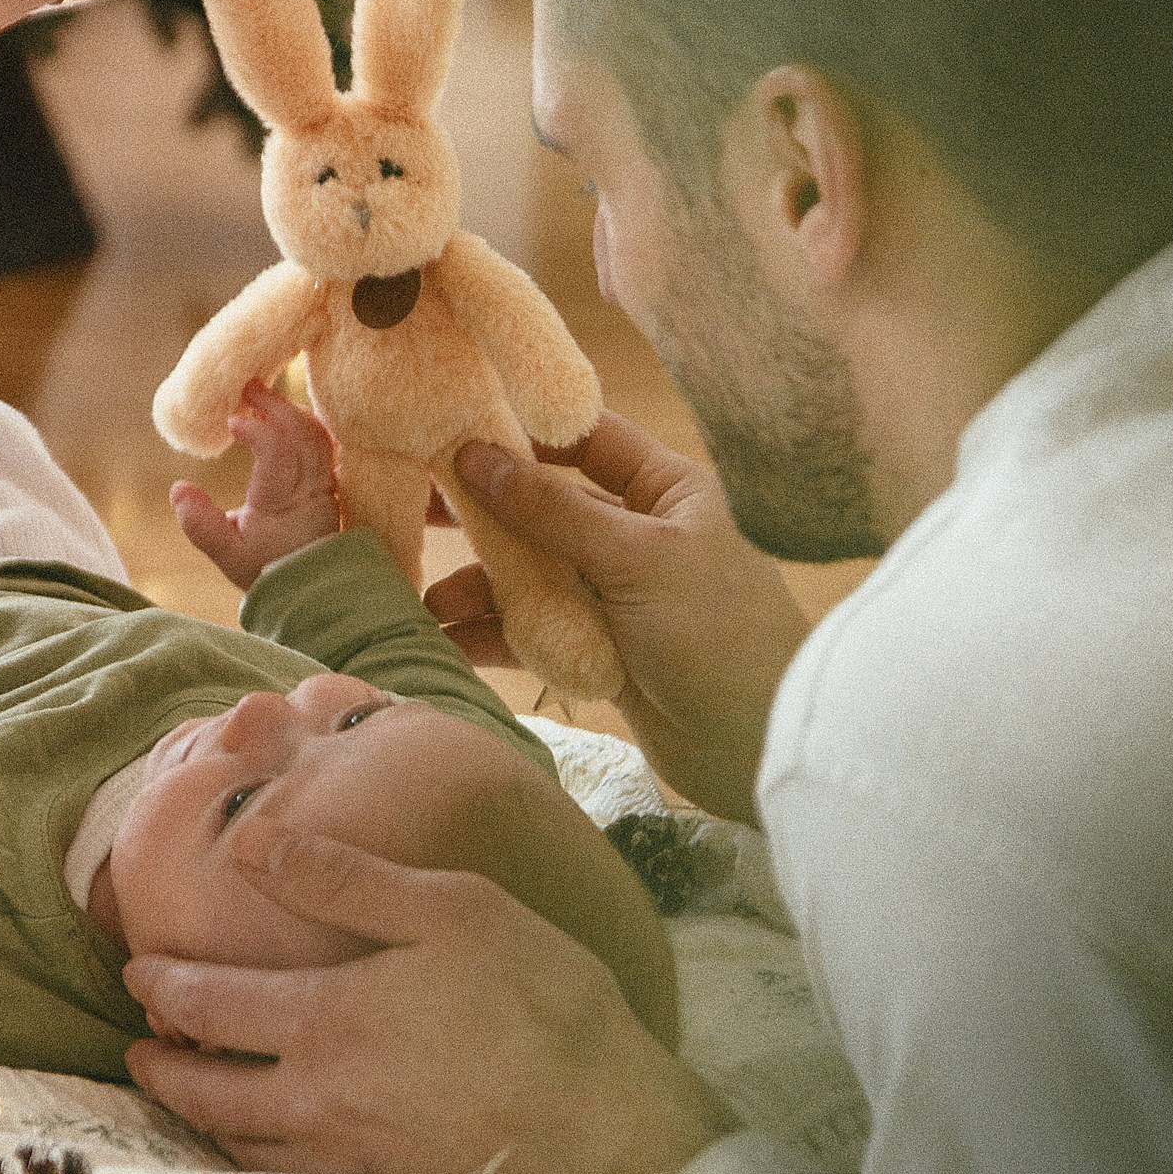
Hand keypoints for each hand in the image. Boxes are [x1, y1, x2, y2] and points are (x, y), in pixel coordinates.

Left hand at [125, 819, 733, 1173]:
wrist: (609, 1130)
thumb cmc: (540, 1002)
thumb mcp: (449, 908)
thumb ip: (345, 879)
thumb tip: (254, 844)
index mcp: (325, 1020)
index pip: (209, 1005)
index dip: (163, 988)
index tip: (135, 973)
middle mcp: (318, 1099)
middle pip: (206, 1089)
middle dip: (161, 1065)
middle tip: (136, 1048)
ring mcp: (348, 1158)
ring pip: (237, 1144)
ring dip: (194, 1117)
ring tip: (180, 1094)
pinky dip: (247, 1163)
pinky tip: (258, 1151)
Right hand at [170, 380, 340, 589]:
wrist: (310, 588)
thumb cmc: (265, 569)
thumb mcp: (226, 554)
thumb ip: (199, 524)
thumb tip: (178, 488)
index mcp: (281, 504)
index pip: (278, 454)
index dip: (257, 430)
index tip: (232, 420)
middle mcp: (310, 490)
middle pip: (304, 435)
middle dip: (276, 405)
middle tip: (248, 386)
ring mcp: (326, 486)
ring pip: (319, 437)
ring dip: (292, 411)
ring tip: (264, 398)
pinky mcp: (332, 485)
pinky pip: (327, 445)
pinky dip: (309, 424)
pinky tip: (288, 416)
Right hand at [424, 413, 809, 825]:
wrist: (762, 749)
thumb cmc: (718, 632)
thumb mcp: (636, 558)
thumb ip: (552, 511)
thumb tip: (475, 455)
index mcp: (666, 490)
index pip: (585, 438)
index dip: (522, 428)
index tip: (450, 424)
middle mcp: (638, 532)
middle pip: (544, 507)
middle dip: (481, 512)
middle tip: (410, 506)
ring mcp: (616, 594)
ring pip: (530, 573)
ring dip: (478, 585)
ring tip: (422, 602)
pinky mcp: (598, 650)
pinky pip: (533, 629)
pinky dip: (491, 633)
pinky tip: (446, 641)